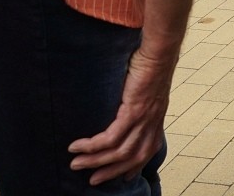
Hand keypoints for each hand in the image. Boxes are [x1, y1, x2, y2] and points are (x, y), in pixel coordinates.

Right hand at [68, 45, 173, 185]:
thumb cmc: (150, 66)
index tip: (123, 179)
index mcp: (156, 120)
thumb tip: (122, 107)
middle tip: (92, 181)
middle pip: (133, 158)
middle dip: (111, 171)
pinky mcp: (134, 111)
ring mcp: (144, 119)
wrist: (158, 52)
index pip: (148, 151)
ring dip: (95, 161)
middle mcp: (152, 123)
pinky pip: (111, 137)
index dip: (136, 167)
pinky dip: (93, 145)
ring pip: (119, 151)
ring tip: (76, 165)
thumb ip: (138, 104)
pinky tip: (77, 147)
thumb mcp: (147, 91)